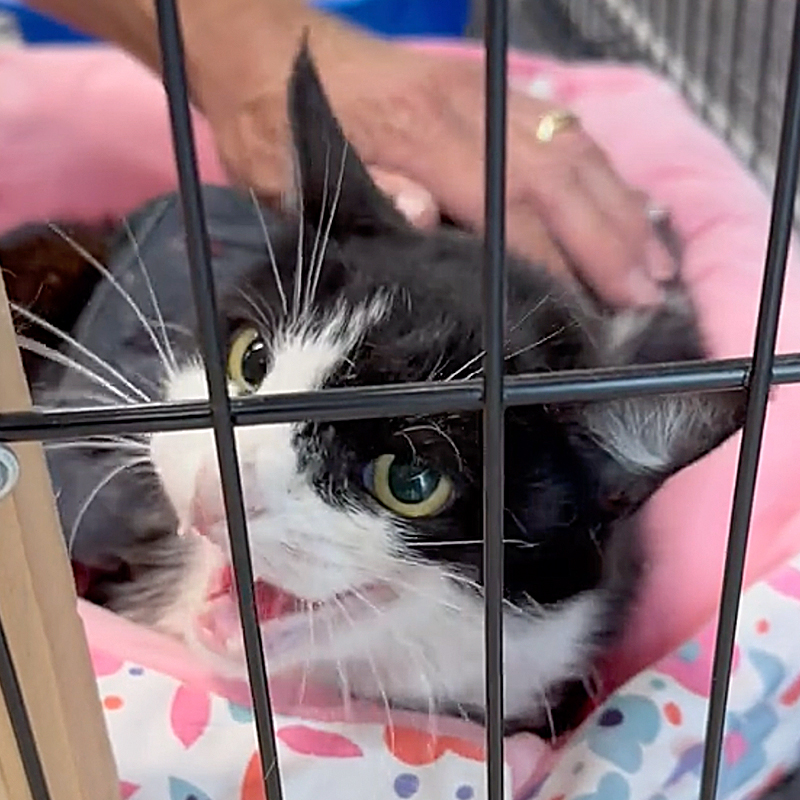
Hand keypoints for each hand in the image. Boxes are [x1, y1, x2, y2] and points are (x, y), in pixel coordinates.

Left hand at [201, 30, 674, 307]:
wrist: (268, 48)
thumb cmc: (276, 125)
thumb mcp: (293, 174)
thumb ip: (366, 194)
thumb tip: (427, 217)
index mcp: (418, 136)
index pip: (507, 208)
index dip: (552, 263)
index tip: (587, 311)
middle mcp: (465, 107)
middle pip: (559, 179)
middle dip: (610, 242)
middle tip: (648, 297)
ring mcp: (482, 91)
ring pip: (574, 149)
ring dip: (621, 208)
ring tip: (654, 262)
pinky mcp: (486, 87)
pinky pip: (563, 125)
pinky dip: (603, 168)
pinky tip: (626, 201)